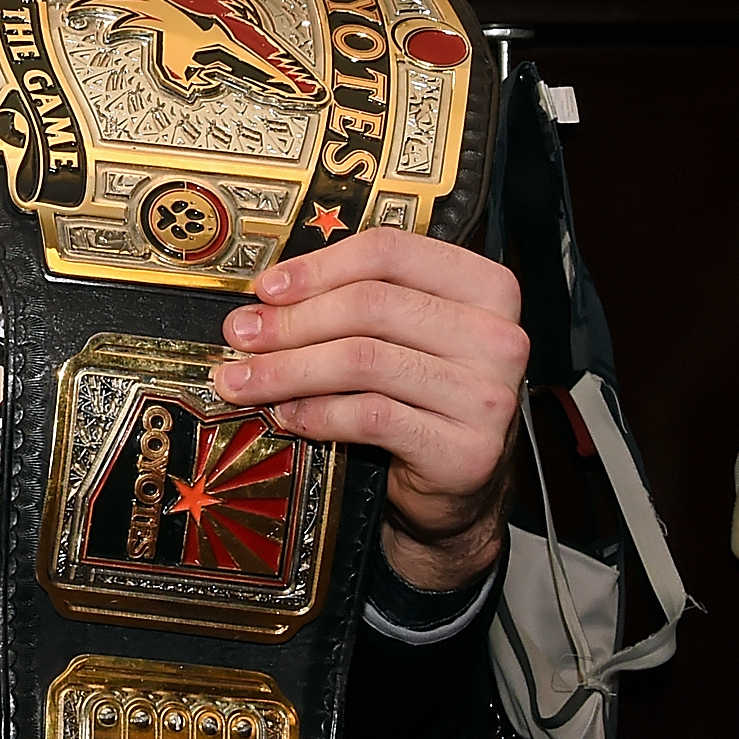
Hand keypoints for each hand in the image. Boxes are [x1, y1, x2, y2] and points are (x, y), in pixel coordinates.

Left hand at [211, 228, 525, 589]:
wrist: (461, 486)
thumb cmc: (424, 397)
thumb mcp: (404, 336)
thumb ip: (356, 302)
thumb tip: (266, 298)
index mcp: (486, 287)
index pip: (391, 252)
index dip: (318, 266)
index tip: (266, 288)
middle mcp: (497, 336)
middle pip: (370, 305)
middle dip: (291, 321)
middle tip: (240, 335)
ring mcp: (488, 395)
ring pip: (363, 360)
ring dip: (288, 369)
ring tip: (244, 380)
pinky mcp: (469, 450)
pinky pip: (372, 416)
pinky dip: (317, 413)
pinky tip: (287, 414)